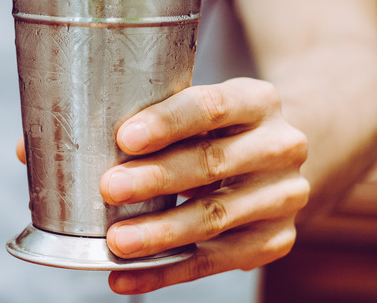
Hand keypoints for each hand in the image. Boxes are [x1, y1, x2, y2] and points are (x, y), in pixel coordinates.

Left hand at [98, 77, 309, 293]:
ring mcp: (283, 196)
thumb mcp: (205, 110)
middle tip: (111, 188)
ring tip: (118, 241)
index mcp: (258, 101)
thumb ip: (165, 118)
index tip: (125, 138)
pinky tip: (126, 276)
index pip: (212, 107)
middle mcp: (280, 147)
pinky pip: (213, 261)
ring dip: (160, 233)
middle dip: (156, 179)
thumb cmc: (219, 131)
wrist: (274, 162)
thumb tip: (93, 140)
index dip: (167, 123)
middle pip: (213, 163)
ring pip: (214, 218)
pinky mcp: (276, 239)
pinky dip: (165, 271)